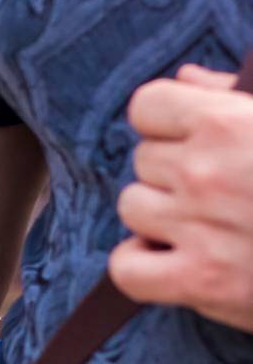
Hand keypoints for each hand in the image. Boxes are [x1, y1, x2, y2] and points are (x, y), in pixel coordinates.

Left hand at [112, 63, 252, 329]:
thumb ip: (235, 95)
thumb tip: (188, 79)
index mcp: (226, 123)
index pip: (147, 107)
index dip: (167, 123)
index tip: (191, 139)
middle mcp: (203, 172)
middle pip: (144, 159)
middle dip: (175, 172)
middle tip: (220, 190)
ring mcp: (198, 228)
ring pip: (133, 207)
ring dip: (161, 216)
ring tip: (205, 225)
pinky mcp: (201, 284)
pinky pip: (127, 268)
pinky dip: (142, 265)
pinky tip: (175, 260)